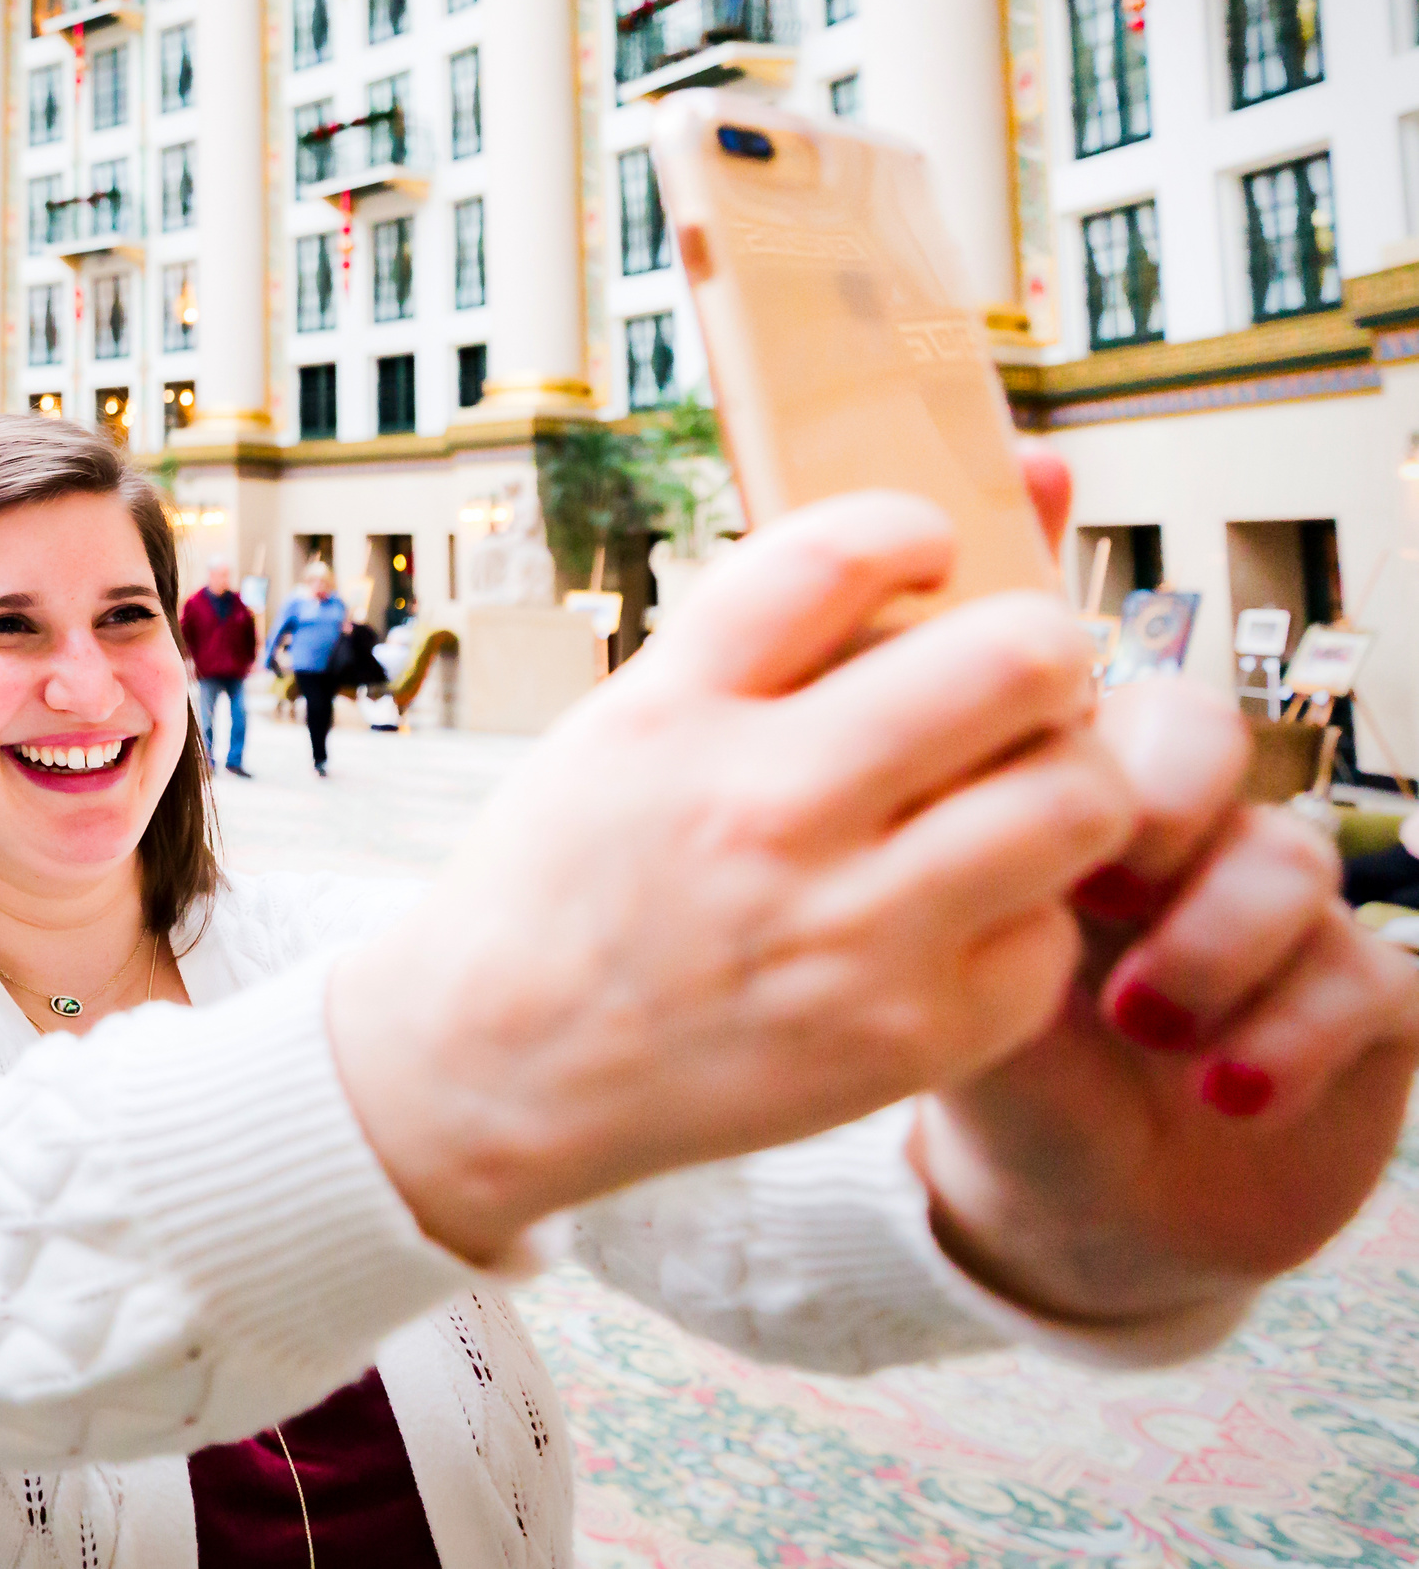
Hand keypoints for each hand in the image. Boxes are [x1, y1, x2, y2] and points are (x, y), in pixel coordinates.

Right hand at [329, 490, 1136, 1262]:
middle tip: (1022, 674)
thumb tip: (950, 520)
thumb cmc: (576, 872)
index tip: (929, 547)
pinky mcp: (904, 1037)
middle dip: (1044, 647)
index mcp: (676, 711)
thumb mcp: (625, 723)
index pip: (842, 553)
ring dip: (1070, 776)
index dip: (917, 525)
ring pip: (1079, 801)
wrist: (504, 1063)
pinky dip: (1022, 914)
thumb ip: (765, 633)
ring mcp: (844, 931)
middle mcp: (762, 810)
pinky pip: (1051, 936)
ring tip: (1017, 788)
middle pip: (1013, 662)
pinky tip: (958, 912)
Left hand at [911, 458, 1418, 1321]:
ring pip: (1289, 849)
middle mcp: (1171, 836)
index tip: (996, 787)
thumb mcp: (925, 981)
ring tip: (1141, 1021)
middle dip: (1160, 791)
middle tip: (1108, 877)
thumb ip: (914, 879)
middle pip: (1201, 727)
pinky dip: (1297, 1031)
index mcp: (1053, 803)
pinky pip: (1371, 971)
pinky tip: (1226, 1090)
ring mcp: (1268, 911)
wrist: (1071, 1220)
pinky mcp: (1356, 1002)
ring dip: (1218, 935)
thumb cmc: (995, 1082)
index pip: (1080, 690)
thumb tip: (884, 778)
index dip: (1059, 720)